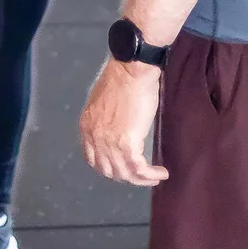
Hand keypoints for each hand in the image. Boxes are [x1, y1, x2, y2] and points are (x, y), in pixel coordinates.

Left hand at [79, 58, 166, 187]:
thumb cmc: (122, 79)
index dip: (110, 168)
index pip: (93, 159)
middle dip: (126, 176)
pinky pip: (138, 169)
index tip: (124, 168)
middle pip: (108, 170)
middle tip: (142, 175)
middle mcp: (94, 136)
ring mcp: (108, 142)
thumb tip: (115, 133)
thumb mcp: (104, 102)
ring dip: (141, 179)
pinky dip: (150, 174)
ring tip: (155, 176)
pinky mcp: (126, 143)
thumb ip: (104, 121)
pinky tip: (161, 172)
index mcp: (86, 126)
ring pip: (124, 173)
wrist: (132, 69)